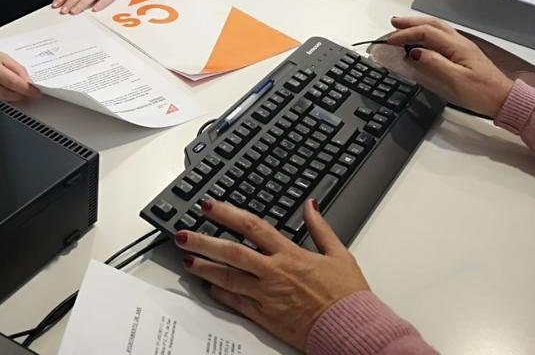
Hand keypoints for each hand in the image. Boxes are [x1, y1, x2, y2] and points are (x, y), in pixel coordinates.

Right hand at [0, 45, 39, 101]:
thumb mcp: (2, 56)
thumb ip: (16, 69)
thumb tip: (28, 82)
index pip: (12, 81)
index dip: (26, 88)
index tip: (36, 92)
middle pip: (7, 92)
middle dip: (21, 94)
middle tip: (30, 93)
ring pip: (1, 98)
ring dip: (13, 97)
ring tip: (19, 92)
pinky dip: (4, 98)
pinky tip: (7, 93)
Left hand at [177, 199, 368, 350]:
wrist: (352, 330)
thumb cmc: (347, 296)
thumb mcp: (339, 253)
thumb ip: (320, 227)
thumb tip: (310, 204)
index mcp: (290, 254)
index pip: (251, 227)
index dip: (227, 213)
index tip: (209, 205)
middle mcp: (274, 273)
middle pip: (231, 251)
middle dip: (203, 241)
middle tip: (183, 234)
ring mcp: (267, 296)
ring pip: (228, 277)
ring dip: (205, 266)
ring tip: (186, 258)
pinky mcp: (266, 317)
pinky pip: (237, 303)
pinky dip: (220, 293)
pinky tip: (207, 286)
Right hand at [385, 15, 513, 116]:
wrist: (505, 100)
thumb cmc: (484, 92)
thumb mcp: (457, 79)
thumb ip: (435, 63)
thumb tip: (415, 52)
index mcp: (458, 46)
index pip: (427, 33)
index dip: (407, 34)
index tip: (391, 41)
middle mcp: (460, 43)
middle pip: (433, 24)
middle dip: (411, 22)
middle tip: (393, 23)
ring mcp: (463, 48)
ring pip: (438, 28)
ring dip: (419, 25)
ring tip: (404, 26)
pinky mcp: (464, 55)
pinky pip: (441, 37)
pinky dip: (427, 33)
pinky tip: (423, 40)